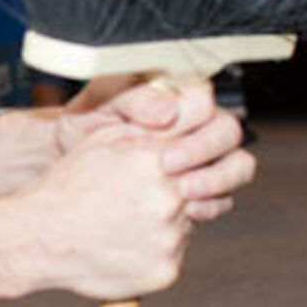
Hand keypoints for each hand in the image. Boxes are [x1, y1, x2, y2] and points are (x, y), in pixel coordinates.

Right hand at [0, 124, 188, 301]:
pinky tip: (122, 246)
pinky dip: (153, 254)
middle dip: (174, 196)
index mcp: (158, 162)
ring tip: (123, 225)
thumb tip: (187, 122)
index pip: (203, 157)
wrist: (38, 237)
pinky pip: (172, 258)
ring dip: (163, 226)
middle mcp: (170, 200)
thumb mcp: (105, 142)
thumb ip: (152, 132)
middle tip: (139, 202)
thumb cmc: (66, 187)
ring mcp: (170, 239)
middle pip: (197, 194)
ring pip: (185, 227)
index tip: (168, 172)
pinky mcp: (166, 270)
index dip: (186, 165)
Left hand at [64, 78, 253, 221]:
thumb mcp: (101, 104)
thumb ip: (135, 100)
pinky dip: (211, 205)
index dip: (194, 124)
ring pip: (236, 165)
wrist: (69, 156)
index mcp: (177, 94)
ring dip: (218, 181)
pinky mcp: (200, 186)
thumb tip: (168, 112)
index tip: (165, 152)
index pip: (206, 100)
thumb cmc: (85, 121)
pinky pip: (223, 196)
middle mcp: (197, 123)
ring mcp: (203, 156)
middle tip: (171, 170)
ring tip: (186, 196)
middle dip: (206, 153)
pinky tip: (188, 213)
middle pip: (228, 133)